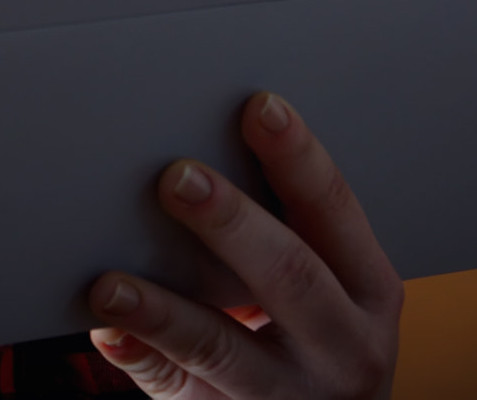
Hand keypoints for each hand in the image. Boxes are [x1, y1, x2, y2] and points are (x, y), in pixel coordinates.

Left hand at [88, 92, 402, 398]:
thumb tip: (202, 153)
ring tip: (111, 283)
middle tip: (176, 177)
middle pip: (290, 276)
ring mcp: (291, 394)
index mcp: (368, 289)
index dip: (299, 157)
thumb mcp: (330, 292)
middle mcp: (345, 345)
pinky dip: (141, 358)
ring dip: (164, 310)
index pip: (336, 211)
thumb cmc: (316, 339)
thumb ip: (286, 233)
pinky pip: (179, 390)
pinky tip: (108, 333)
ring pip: (224, 347)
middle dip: (231, 222)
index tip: (260, 107)